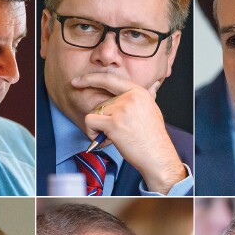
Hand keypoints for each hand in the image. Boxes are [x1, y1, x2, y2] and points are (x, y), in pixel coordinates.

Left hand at [73, 73, 185, 193]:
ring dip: (97, 128)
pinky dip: (92, 132)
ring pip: (94, 113)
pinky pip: (90, 122)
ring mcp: (122, 109)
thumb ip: (147, 97)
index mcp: (139, 92)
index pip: (110, 79)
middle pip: (100, 103)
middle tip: (115, 132)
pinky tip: (105, 139)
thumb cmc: (153, 137)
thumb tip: (153, 85)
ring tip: (113, 137)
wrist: (158, 156)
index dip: (90, 78)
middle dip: (102, 120)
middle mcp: (130, 97)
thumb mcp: (153, 109)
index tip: (77, 81)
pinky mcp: (114, 123)